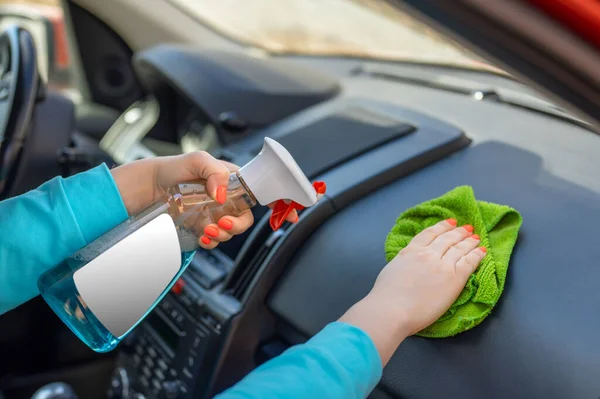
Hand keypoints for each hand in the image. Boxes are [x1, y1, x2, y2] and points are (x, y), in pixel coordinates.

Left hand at [110, 152, 297, 249]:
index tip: (292, 214)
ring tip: (207, 229)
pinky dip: (212, 242)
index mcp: (234, 181)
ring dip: (223, 235)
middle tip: (223, 222)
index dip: (282, 203)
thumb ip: (213, 171)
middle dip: (239, 225)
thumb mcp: (195, 160)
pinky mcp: (204, 228)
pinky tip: (202, 237)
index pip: (264, 191)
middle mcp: (229, 199)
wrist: (149, 188)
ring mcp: (217, 215)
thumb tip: (223, 192)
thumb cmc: (174, 169)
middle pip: (248, 218)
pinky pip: (216, 240)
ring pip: (233, 231)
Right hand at [339, 219, 485, 364]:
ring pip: (460, 248)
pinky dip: (477, 255)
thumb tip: (409, 263)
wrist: (393, 309)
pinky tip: (482, 251)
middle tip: (466, 228)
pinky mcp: (455, 278)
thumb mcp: (391, 269)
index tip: (450, 222)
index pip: (429, 234)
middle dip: (458, 232)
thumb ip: (404, 262)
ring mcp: (442, 265)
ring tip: (476, 237)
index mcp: (411, 251)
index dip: (442, 227)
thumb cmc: (386, 296)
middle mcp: (428, 254)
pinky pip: (469, 262)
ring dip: (469, 241)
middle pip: (447, 239)